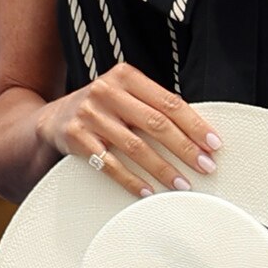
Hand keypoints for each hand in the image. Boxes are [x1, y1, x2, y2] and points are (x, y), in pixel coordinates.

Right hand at [42, 67, 219, 196]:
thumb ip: (154, 106)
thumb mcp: (125, 95)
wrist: (53, 118)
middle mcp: (107, 91)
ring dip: (163, 169)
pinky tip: (148, 190)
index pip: (169, 102)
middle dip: (185, 148)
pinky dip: (132, 180)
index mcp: (126, 76)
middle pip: (156, 123)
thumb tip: (198, 134)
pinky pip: (110, 164)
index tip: (213, 143)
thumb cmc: (101, 108)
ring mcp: (90, 114)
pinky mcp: (76, 137)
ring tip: (182, 183)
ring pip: (135, 146)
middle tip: (205, 166)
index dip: (195, 124)